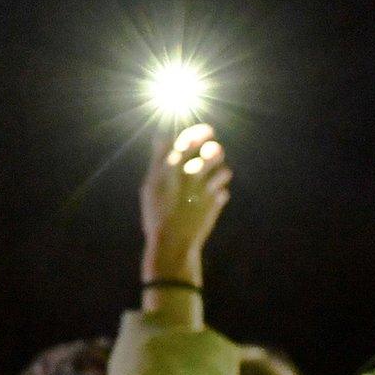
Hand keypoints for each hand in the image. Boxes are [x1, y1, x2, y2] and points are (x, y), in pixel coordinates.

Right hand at [140, 123, 231, 287]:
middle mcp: (189, 174)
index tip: (206, 131)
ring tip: (215, 176)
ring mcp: (205, 189)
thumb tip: (161, 136)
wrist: (171, 244)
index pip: (189, 139)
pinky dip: (219, 194)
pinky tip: (211, 199)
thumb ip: (159, 160)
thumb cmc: (156, 215)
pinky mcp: (215, 203)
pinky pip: (224, 192)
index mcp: (171, 168)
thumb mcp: (150, 186)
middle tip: (213, 152)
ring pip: (223, 170)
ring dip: (220, 172)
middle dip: (214, 150)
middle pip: (212, 151)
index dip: (199, 132)